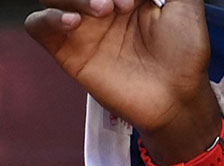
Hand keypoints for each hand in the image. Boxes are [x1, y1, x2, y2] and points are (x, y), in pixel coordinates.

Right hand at [25, 0, 216, 150]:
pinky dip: (46, 18)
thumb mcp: (185, 7)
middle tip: (121, 4)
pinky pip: (37, 25)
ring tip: (101, 9)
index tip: (133, 1)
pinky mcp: (69, 51)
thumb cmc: (185, 55)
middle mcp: (100, 7)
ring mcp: (82, 28)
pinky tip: (72, 23)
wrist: (177, 98)